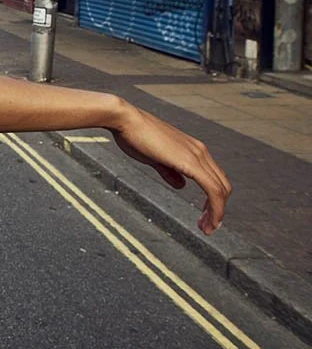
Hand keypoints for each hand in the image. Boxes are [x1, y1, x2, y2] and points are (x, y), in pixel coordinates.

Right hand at [109, 104, 231, 234]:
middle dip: (217, 208)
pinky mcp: (191, 163)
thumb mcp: (154, 158)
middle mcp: (200, 151)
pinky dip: (215, 209)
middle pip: (222, 185)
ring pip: (221, 190)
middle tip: (206, 225)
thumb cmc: (134, 135)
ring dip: (217, 212)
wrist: (126, 120)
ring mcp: (197, 155)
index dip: (213, 198)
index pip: (213, 177)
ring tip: (207, 228)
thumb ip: (169, 171)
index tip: (203, 215)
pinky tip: (207, 222)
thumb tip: (181, 184)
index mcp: (192, 149)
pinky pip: (213, 190)